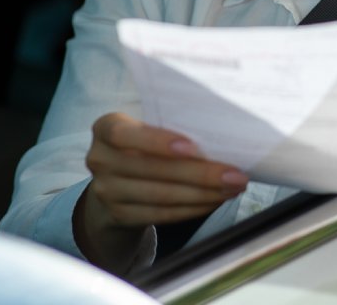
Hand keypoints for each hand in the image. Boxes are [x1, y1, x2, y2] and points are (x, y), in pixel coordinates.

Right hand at [81, 113, 247, 232]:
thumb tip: (223, 128)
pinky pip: (162, 214)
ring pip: (161, 195)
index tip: (193, 147)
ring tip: (233, 188)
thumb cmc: (145, 142)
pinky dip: (193, 208)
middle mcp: (100, 159)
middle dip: (201, 173)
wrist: (117, 179)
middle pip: (153, 169)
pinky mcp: (120, 215)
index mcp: (106, 127)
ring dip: (203, 194)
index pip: (124, 134)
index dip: (157, 142)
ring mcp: (107, 191)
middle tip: (236, 175)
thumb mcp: (147, 125)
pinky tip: (215, 200)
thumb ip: (172, 123)